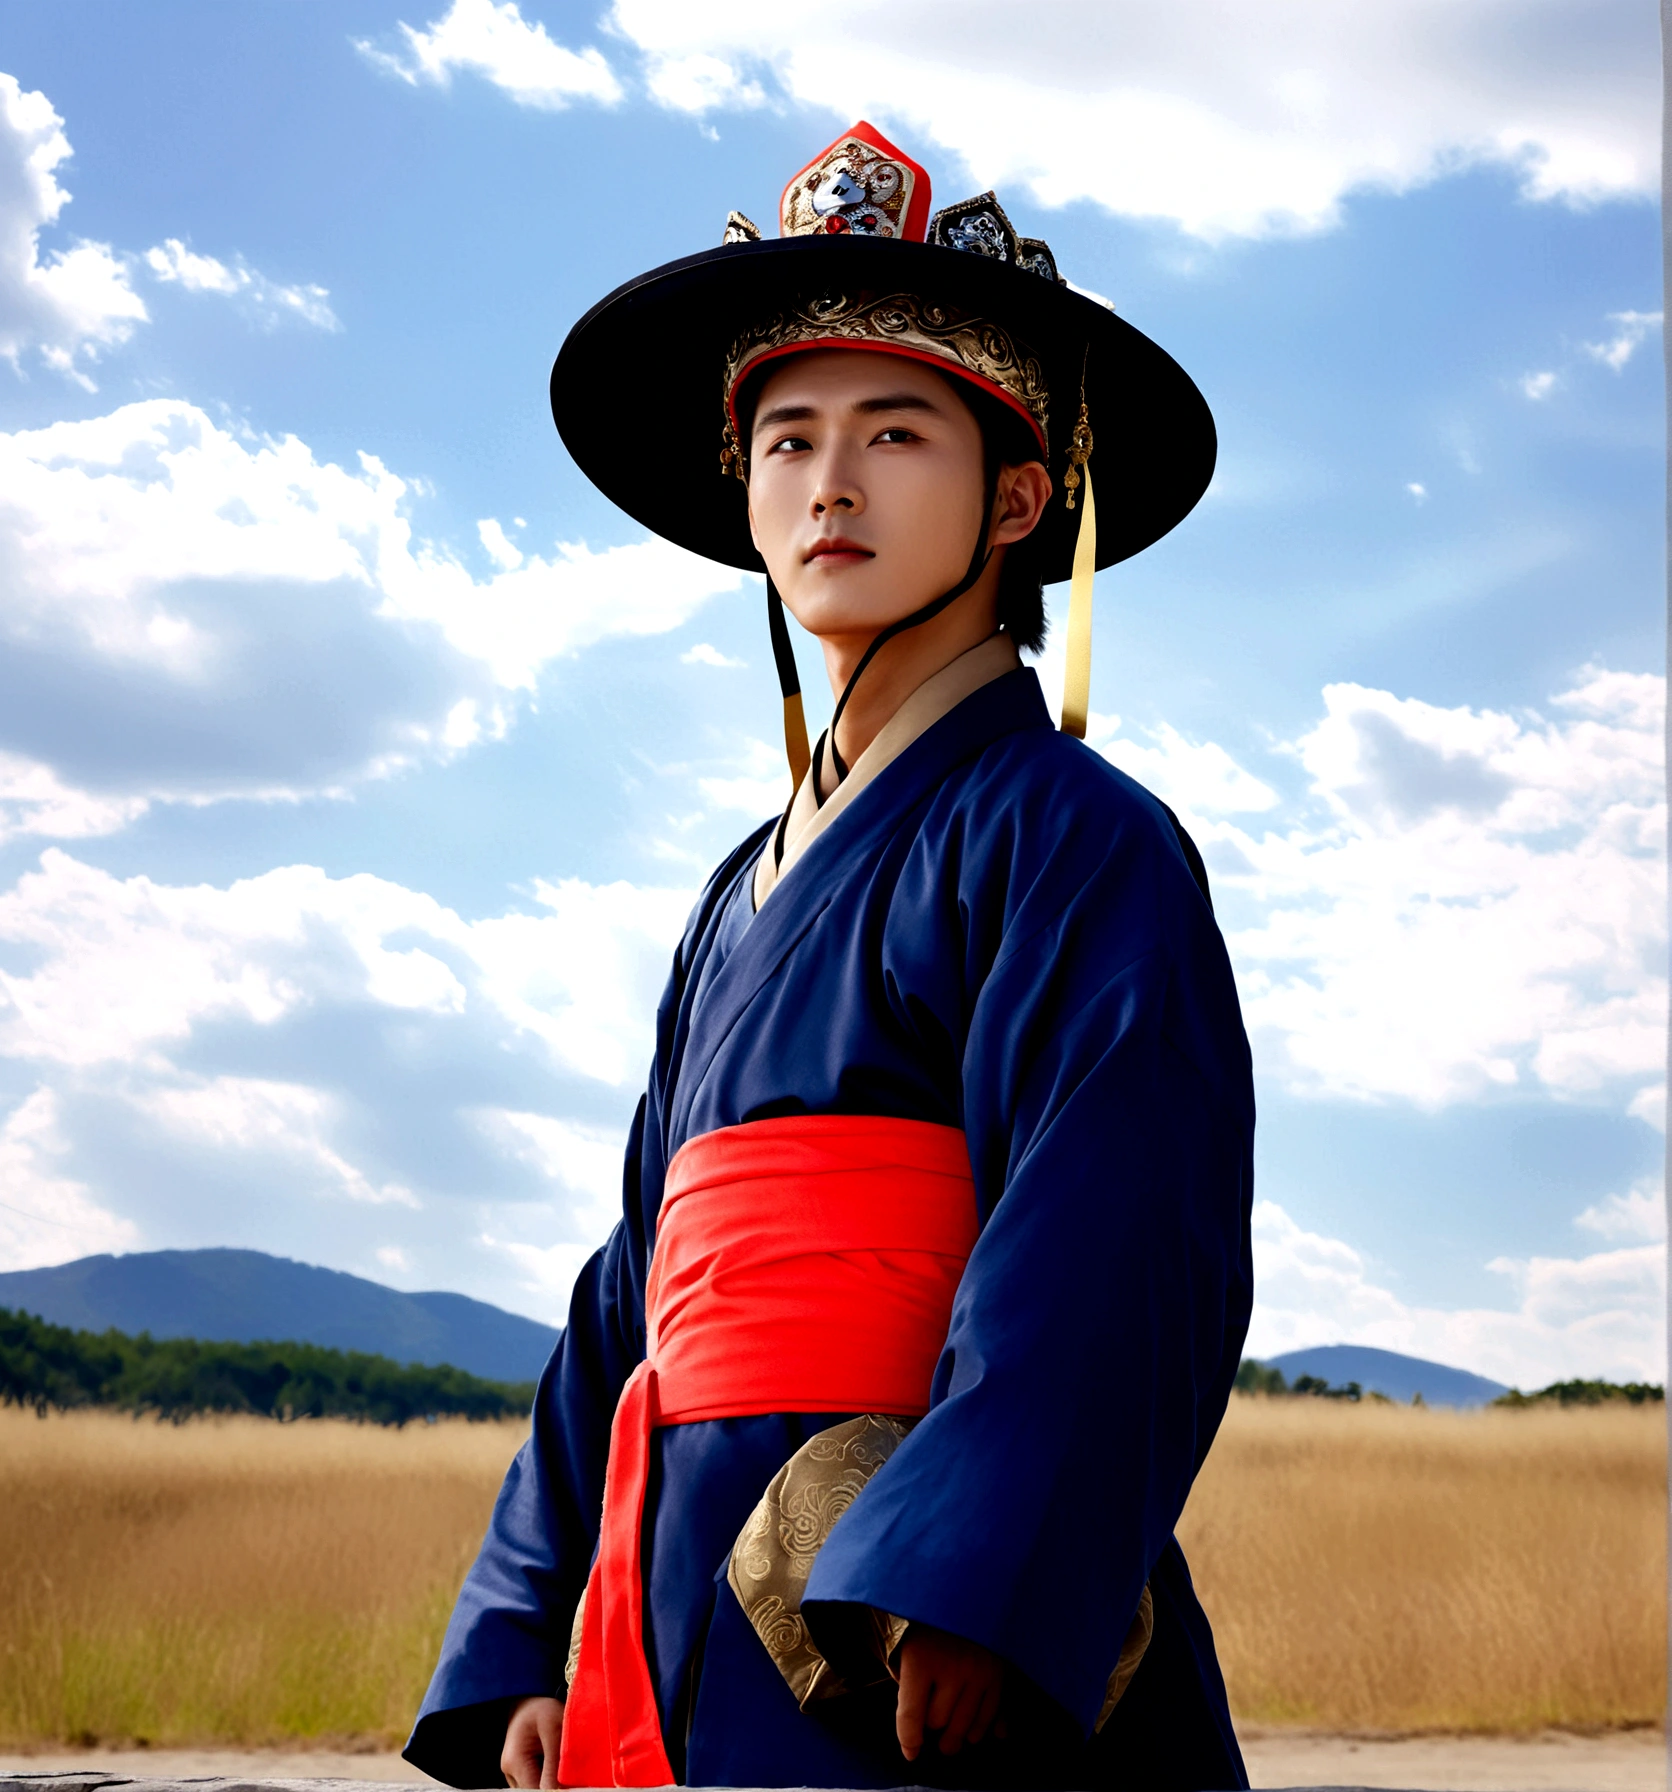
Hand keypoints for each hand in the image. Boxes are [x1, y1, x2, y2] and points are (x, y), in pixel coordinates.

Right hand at [501, 1694, 564, 1788]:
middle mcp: (510, 1772)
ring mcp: (513, 1773)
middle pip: (535, 1791)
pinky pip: (536, 1781)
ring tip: (564, 1763)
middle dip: (555, 1785)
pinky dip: (548, 1776)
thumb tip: (557, 1791)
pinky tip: (557, 1763)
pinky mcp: (521, 1771)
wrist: (529, 1697)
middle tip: (572, 1771)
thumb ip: (555, 1761)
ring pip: (536, 1787)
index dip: (556, 1790)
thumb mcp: (553, 1727)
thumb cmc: (542, 1707)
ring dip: (552, 1780)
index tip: (573, 1783)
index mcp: (515, 1761)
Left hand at [894, 1623, 1004, 1760]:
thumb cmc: (925, 1620)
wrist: (961, 1583)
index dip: (908, 1740)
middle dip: (930, 1726)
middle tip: (929, 1725)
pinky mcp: (999, 1671)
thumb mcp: (905, 1645)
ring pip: (966, 1726)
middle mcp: (952, 1665)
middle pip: (938, 1722)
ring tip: (949, 1738)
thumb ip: (908, 1684)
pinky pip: (991, 1715)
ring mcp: (979, 1669)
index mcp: (920, 1656)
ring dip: (956, 1734)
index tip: (910, 1752)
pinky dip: (981, 1728)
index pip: (911, 1715)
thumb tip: (914, 1733)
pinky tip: (973, 1732)